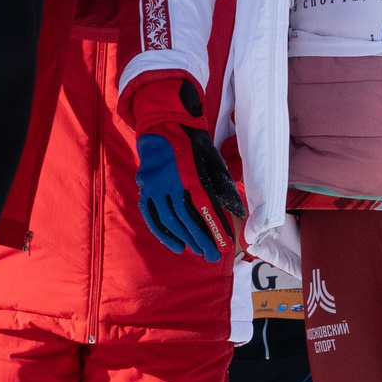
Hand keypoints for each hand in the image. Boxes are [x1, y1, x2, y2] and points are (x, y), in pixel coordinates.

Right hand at [130, 80, 245, 261]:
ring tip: (197, 251)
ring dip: (184, 239)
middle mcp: (170, 184)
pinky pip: (152, 217)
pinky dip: (163, 233)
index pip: (205, 210)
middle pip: (187, 220)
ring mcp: (155, 188)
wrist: (164, 125)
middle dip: (201, 240)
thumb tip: (237, 211)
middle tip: (212, 256)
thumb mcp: (213, 161)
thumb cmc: (192, 144)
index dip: (215, 230)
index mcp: (190, 176)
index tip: (225, 246)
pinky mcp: (144, 190)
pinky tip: (175, 245)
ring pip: (170, 221)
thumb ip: (223, 187)